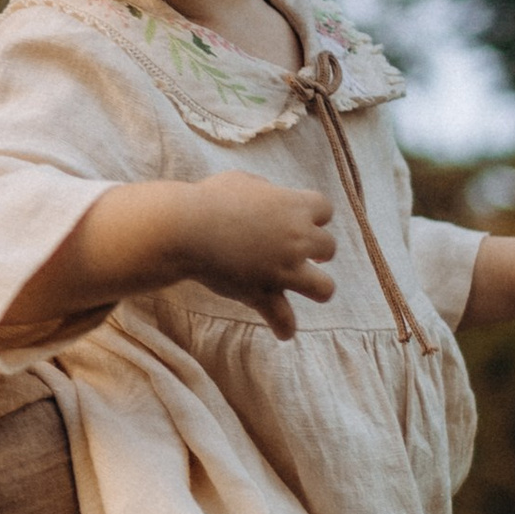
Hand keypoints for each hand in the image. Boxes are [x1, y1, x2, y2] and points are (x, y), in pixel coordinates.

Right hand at [152, 172, 339, 339]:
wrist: (185, 229)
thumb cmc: (209, 200)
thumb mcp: (242, 181)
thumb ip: (265, 190)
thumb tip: (270, 197)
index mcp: (294, 207)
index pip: (325, 209)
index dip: (316, 216)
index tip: (305, 220)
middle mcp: (297, 239)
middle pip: (329, 247)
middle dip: (318, 250)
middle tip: (305, 252)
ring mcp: (283, 269)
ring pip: (324, 288)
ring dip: (318, 288)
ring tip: (309, 288)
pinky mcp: (263, 293)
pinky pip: (283, 317)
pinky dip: (284, 326)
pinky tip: (284, 332)